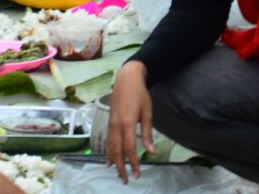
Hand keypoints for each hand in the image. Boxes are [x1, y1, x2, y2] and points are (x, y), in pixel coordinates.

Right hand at [107, 61, 154, 181]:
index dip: (133, 162)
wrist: (126, 78)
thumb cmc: (140, 94)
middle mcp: (116, 124)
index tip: (137, 174)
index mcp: (127, 123)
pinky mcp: (109, 120)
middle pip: (117, 150)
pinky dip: (108, 150)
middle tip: (125, 180)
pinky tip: (109, 157)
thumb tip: (150, 151)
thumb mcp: (148, 112)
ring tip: (116, 172)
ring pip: (110, 145)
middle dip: (121, 166)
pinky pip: (108, 138)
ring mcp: (111, 122)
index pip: (129, 148)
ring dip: (113, 160)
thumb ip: (147, 132)